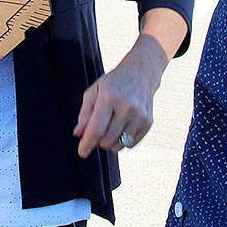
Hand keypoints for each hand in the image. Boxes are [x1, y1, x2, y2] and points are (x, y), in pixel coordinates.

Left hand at [74, 33, 168, 156]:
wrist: (141, 73)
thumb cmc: (113, 83)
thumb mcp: (94, 91)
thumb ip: (85, 113)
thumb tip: (79, 134)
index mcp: (110, 97)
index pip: (96, 128)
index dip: (87, 143)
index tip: (82, 152)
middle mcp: (127, 107)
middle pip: (106, 140)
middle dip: (98, 140)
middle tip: (98, 128)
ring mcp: (140, 115)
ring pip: (118, 146)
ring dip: (110, 142)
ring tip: (110, 126)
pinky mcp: (148, 122)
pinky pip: (130, 145)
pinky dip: (123, 141)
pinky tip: (122, 126)